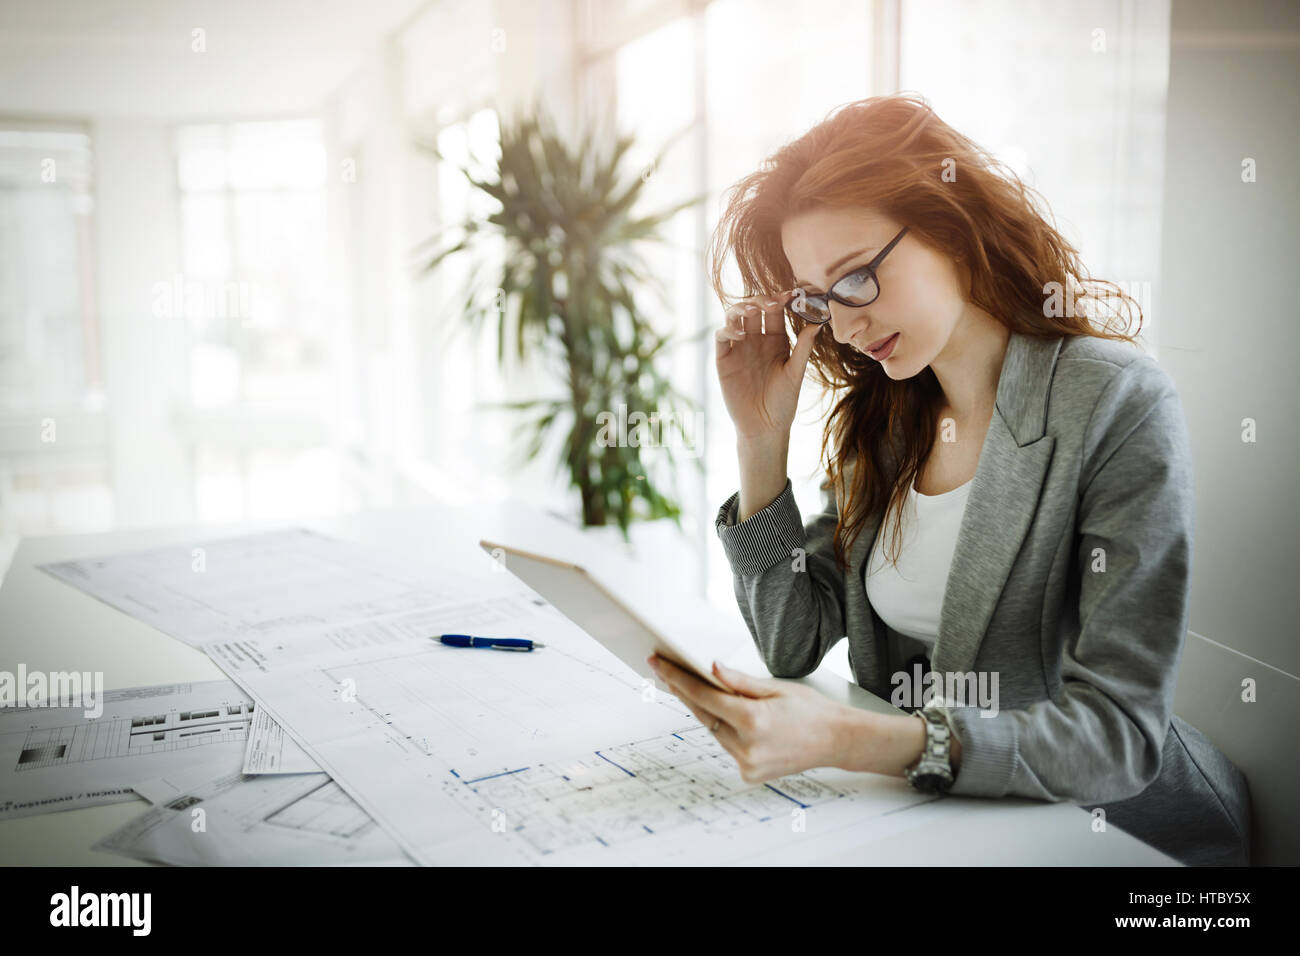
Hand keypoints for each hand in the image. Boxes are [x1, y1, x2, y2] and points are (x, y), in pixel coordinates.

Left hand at [646, 653, 849, 782]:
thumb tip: (710, 668)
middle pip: (704, 715)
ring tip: (691, 687)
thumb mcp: (775, 687)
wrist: (836, 741)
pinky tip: (728, 716)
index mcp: (753, 721)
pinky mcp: (749, 774)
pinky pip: (728, 746)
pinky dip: (725, 730)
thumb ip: (738, 681)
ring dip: (706, 711)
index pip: (704, 696)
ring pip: (714, 731)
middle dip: (683, 692)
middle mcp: (747, 747)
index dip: (677, 678)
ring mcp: (747, 765)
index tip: (659, 664)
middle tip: (663, 671)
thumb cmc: (811, 710)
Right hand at [715, 292, 822, 440]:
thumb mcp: (795, 373)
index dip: (780, 299)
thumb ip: (804, 348)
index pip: (775, 311)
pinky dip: (727, 329)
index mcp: (776, 339)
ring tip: (752, 311)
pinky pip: (721, 336)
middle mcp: (756, 339)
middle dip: (761, 300)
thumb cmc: (783, 402)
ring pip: (734, 316)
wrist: (763, 427)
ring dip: (741, 308)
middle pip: (753, 308)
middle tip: (772, 303)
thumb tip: (819, 321)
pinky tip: (739, 334)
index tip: (791, 294)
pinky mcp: (724, 359)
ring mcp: (739, 347)